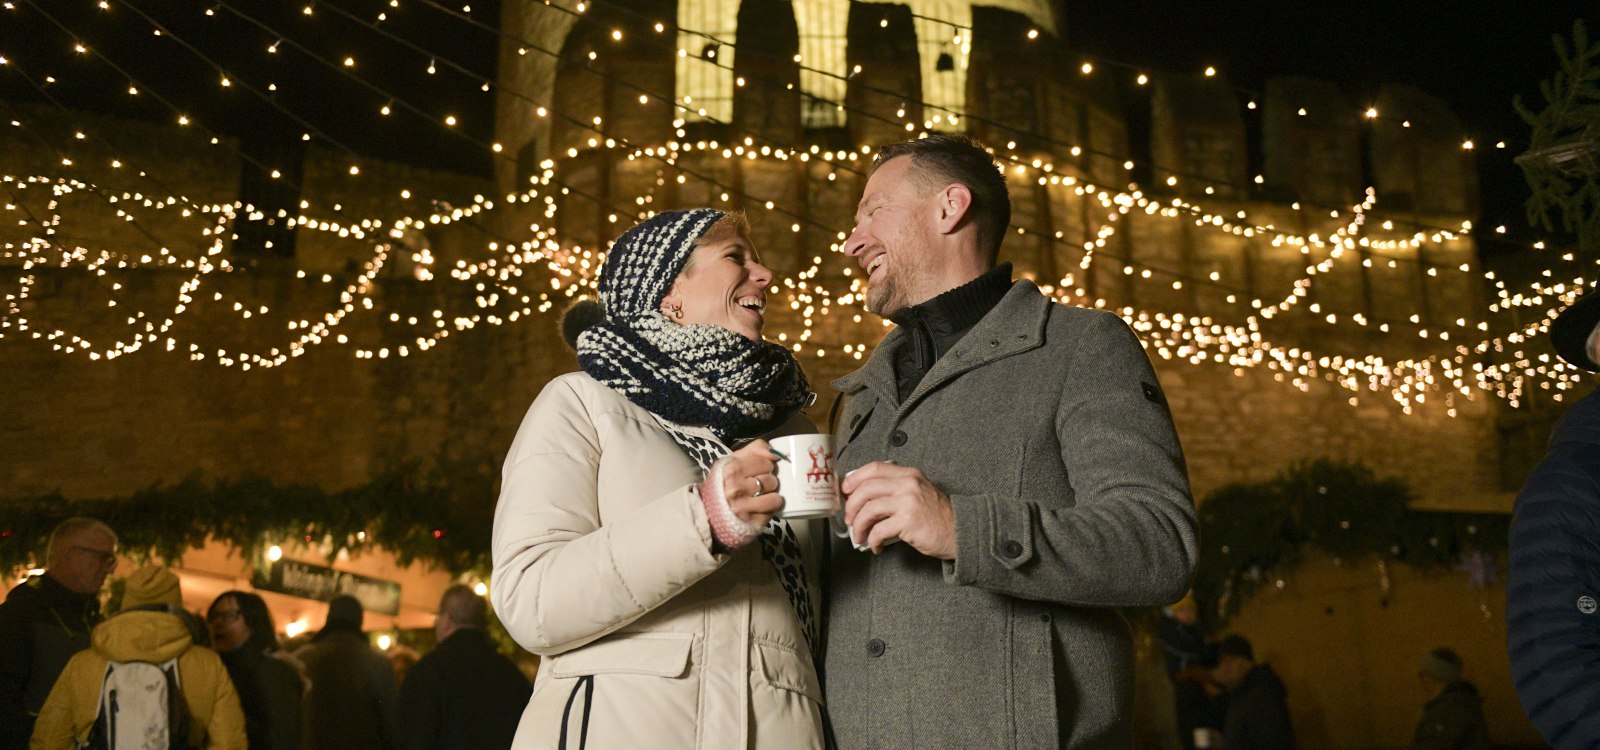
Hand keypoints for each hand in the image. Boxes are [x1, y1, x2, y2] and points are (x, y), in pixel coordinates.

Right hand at [718, 439, 782, 526]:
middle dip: (768, 482)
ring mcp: (743, 508)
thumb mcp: (733, 460)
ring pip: (775, 498)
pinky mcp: (751, 523)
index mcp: (732, 470)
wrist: (708, 512)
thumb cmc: (723, 484)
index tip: (758, 471)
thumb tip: (775, 453)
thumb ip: (755, 449)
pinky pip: (772, 513)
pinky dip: (768, 511)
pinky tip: (757, 508)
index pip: (766, 463)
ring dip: (771, 497)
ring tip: (760, 497)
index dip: (764, 466)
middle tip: (758, 486)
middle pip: (771, 480)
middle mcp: (736, 489)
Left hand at [841, 461, 955, 558]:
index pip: (874, 468)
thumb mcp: (918, 491)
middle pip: (866, 488)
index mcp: (909, 474)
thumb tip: (863, 496)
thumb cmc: (937, 515)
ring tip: (859, 536)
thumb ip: (896, 488)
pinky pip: (879, 530)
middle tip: (849, 518)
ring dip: (859, 525)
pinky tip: (875, 546)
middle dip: (851, 505)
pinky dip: (872, 540)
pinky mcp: (908, 522)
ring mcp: (908, 502)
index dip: (855, 478)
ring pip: (869, 509)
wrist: (961, 531)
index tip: (845, 490)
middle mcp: (908, 484)